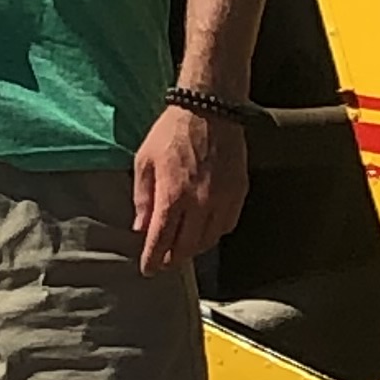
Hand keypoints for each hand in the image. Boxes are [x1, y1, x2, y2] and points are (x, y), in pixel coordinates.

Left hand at [132, 105, 244, 275]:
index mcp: (173, 195)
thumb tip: (141, 227)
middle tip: (164, 261)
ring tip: (182, 247)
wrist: (209, 109)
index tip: (148, 269)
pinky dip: (214, 233)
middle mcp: (200, 203)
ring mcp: (223, 199)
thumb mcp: (144, 161)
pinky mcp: (238, 193)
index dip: (153, 260)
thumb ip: (143, 198)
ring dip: (194, 248)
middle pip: (187, 248)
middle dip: (173, 259)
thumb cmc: (172, 132)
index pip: (162, 241)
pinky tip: (204, 229)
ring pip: (209, 240)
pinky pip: (227, 225)